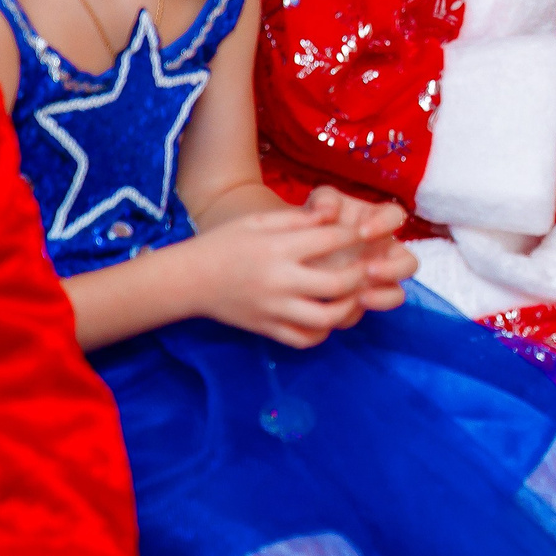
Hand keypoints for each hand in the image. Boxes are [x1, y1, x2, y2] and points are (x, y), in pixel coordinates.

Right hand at [188, 204, 379, 347]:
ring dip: (347, 308)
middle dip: (360, 276)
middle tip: (366, 268)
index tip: (365, 233)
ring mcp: (273, 309)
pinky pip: (305, 339)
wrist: (189, 279)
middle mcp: (279, 280)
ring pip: (326, 318)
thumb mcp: (258, 220)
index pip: (331, 240)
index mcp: (278, 248)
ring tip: (353, 296)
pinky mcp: (267, 329)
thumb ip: (298, 219)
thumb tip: (334, 216)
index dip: (355, 234)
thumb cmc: (225, 242)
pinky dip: (323, 332)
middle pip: (337, 284)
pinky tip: (327, 317)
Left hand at [301, 185, 414, 311]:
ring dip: (384, 297)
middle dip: (393, 269)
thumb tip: (327, 211)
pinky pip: (371, 309)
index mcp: (379, 221)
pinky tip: (344, 307)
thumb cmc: (314, 221)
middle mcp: (385, 251)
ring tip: (361, 297)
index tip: (363, 232)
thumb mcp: (316, 205)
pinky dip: (362, 309)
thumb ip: (324, 201)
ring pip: (397, 293)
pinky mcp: (365, 297)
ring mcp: (378, 278)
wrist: (298, 250)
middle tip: (369, 270)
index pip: (395, 216)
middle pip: (410, 263)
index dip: (385, 224)